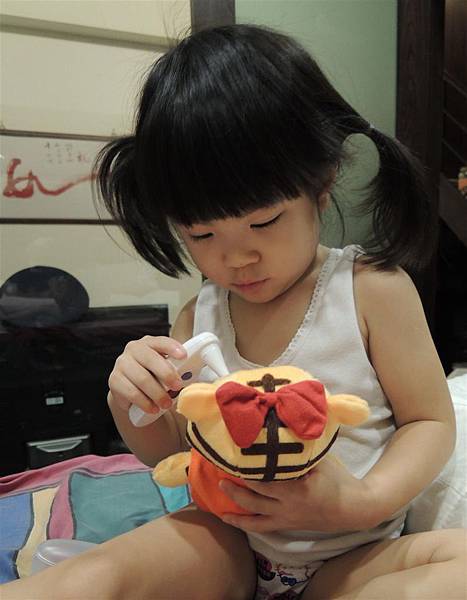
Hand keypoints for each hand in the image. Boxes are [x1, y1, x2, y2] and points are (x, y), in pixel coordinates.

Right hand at [108, 336, 186, 415]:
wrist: (132, 389)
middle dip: (167, 374)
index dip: (172, 347)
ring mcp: (122, 364)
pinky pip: (132, 393)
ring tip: (167, 404)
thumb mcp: (165, 367)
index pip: (161, 341)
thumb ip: (178, 366)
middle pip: (151, 359)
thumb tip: (194, 373)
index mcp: (149, 342)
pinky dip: (145, 403)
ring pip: (142, 379)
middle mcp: (133, 349)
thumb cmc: (154, 375)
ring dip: (157, 393)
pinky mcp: (114, 380)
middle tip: (178, 387)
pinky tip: (153, 408)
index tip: (183, 356)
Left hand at [219, 456, 375, 532]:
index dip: (249, 470)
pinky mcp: (286, 526)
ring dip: (235, 509)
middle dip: (236, 488)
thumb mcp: (321, 459)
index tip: (235, 459)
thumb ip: (300, 450)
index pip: (267, 479)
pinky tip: (230, 519)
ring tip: (219, 498)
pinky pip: (262, 528)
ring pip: (255, 517)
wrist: (353, 508)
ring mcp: (286, 518)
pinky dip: (245, 524)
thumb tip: (281, 429)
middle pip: (255, 498)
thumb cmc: (337, 479)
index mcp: (298, 488)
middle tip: (220, 476)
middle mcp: (288, 506)